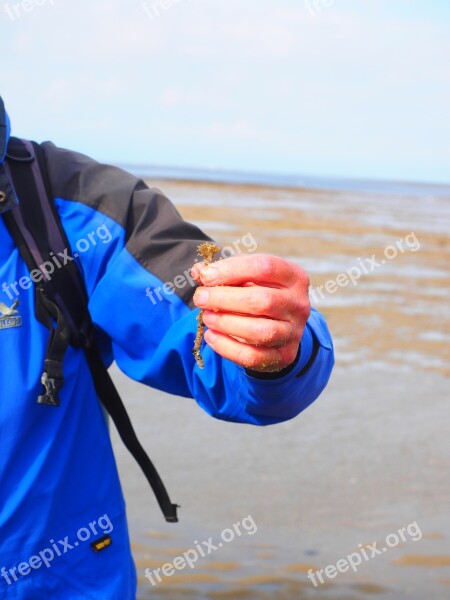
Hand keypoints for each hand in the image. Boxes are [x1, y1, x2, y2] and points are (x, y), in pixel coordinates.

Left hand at [192, 253, 310, 372]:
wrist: (280, 326)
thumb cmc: (259, 293)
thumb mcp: (247, 277)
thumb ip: (224, 272)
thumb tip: (199, 271)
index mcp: (294, 277)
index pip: (265, 267)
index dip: (231, 270)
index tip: (205, 276)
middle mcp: (299, 304)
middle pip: (262, 301)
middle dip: (224, 299)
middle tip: (200, 298)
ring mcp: (293, 332)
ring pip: (260, 332)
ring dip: (226, 323)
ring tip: (206, 317)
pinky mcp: (284, 355)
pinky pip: (253, 356)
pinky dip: (227, 347)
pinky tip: (211, 336)